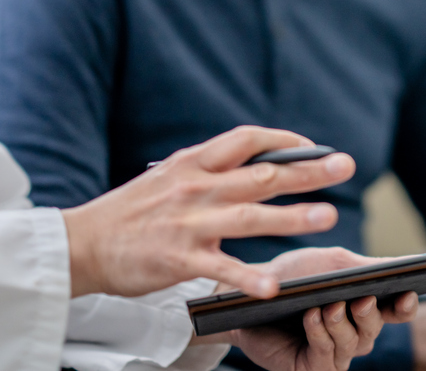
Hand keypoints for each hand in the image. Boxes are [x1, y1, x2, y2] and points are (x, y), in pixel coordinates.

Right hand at [62, 126, 353, 297]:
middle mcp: (195, 187)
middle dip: (308, 170)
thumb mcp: (170, 176)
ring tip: (327, 216)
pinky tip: (272, 286)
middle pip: (262, 174)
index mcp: (193, 162)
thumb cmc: (131, 212)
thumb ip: (210, 170)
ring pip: (251, 216)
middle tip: (345, 167)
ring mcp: (188, 223)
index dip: (285, 140)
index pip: (248, 139)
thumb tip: (258, 162)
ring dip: (292, 216)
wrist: (80, 244)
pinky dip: (248, 277)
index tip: (314, 146)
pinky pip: (221, 268)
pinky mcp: (178, 259)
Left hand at [201, 247, 419, 370]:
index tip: (408, 294)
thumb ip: (368, 266)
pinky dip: (321, 334)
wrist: (249, 294)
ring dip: (341, 323)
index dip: (406, 305)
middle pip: (376, 327)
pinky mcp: (313, 367)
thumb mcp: (332, 264)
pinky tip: (312, 317)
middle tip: (362, 300)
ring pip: (354, 343)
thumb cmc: (294, 276)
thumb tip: (407, 265)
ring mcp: (335, 353)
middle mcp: (354, 331)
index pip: (397, 310)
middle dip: (370, 314)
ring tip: (328, 307)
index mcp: (365, 305)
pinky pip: (328, 355)